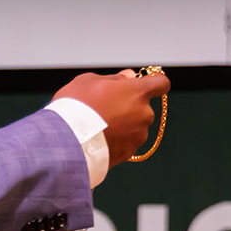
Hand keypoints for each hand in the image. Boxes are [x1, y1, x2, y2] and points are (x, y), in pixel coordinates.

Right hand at [54, 69, 169, 165]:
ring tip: (99, 126)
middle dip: (129, 105)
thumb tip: (129, 77)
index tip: (145, 84)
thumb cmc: (77, 105)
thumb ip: (115, 78)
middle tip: (106, 107)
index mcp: (138, 92)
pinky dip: (118, 140)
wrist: (68, 140)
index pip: (161, 83)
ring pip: (135, 126)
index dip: (155, 82)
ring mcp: (138, 136)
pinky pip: (127, 142)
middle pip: (143, 107)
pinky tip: (100, 138)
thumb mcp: (90, 81)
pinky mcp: (129, 153)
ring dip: (123, 124)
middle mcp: (145, 114)